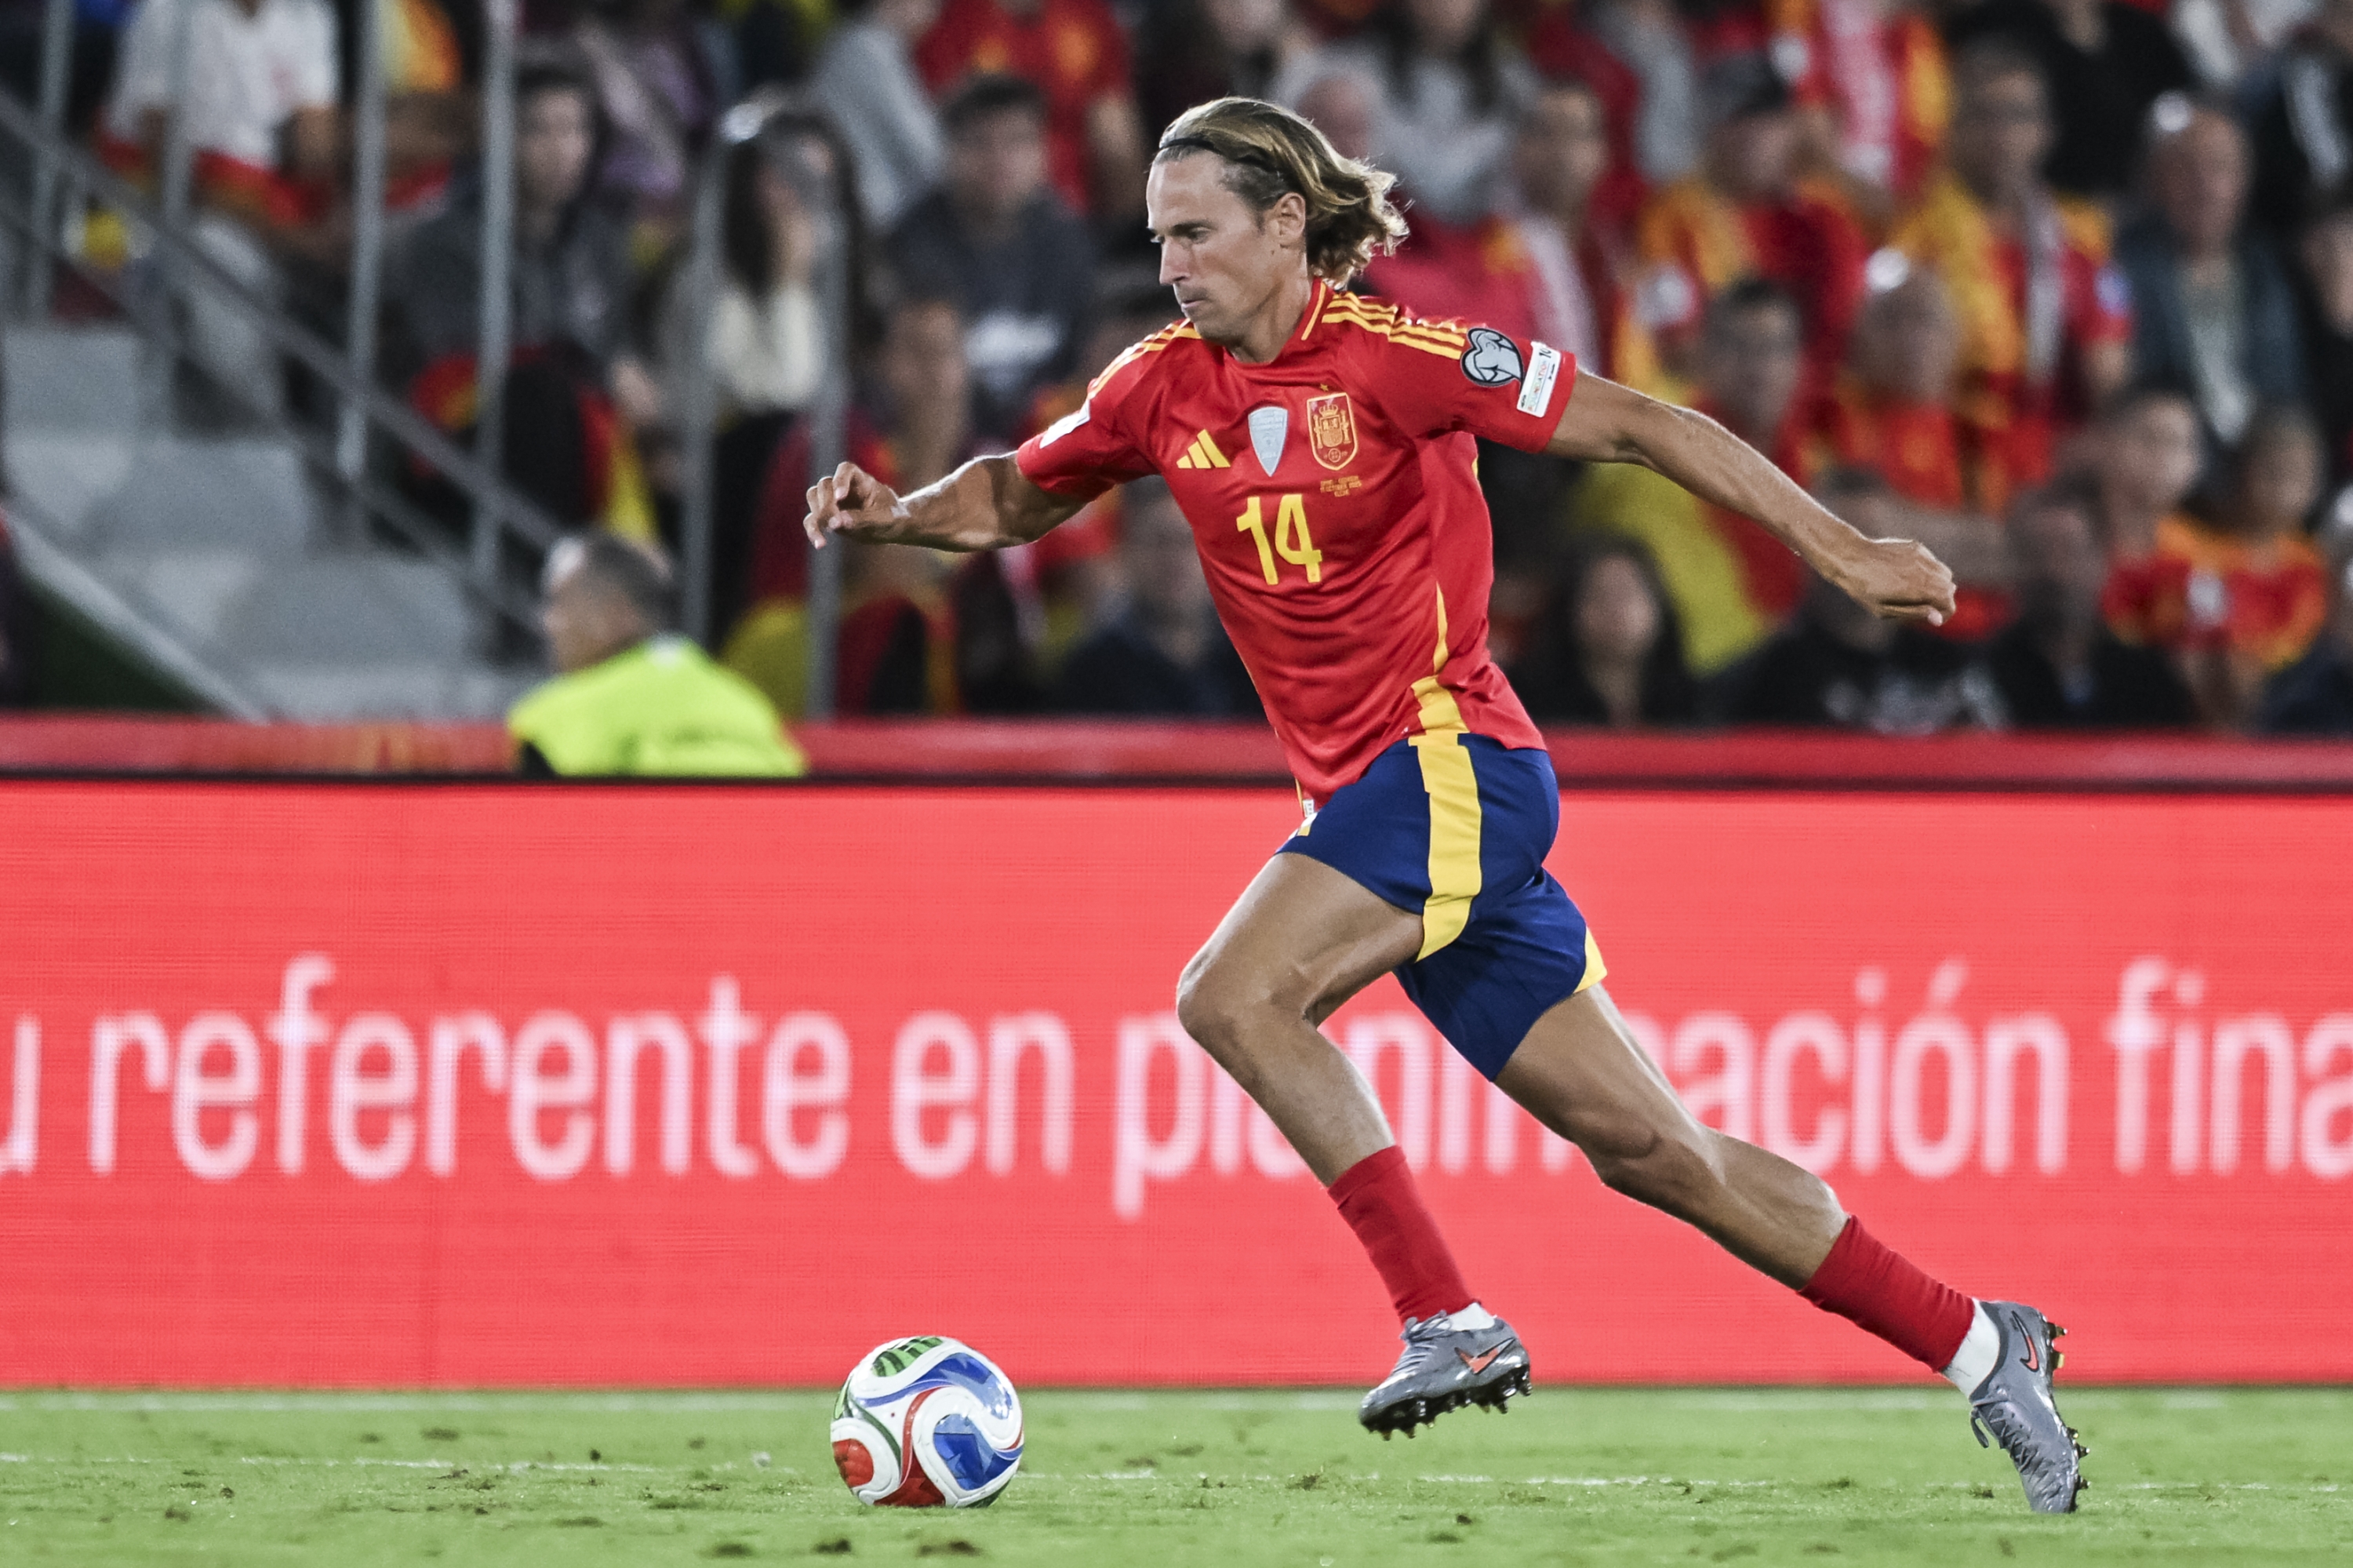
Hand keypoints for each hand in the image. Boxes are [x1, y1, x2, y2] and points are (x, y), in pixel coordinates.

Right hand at [804, 462, 904, 548]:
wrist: (893, 527)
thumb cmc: (892, 517)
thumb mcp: (884, 519)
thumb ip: (864, 518)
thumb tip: (839, 521)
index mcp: (862, 480)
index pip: (846, 470)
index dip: (840, 480)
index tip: (840, 496)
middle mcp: (844, 486)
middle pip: (825, 485)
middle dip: (827, 504)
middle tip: (834, 524)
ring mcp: (833, 500)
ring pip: (814, 498)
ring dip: (817, 517)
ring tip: (823, 539)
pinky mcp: (827, 516)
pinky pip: (813, 519)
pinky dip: (813, 530)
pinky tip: (819, 544)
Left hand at [1833, 535, 1957, 625]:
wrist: (1851, 557)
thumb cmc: (1863, 588)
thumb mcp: (1885, 609)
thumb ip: (1914, 612)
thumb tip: (1938, 618)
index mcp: (1917, 589)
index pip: (1948, 602)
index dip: (1945, 613)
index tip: (1935, 618)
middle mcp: (1923, 571)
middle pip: (1949, 588)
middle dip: (1942, 599)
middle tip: (1924, 606)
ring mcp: (1921, 556)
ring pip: (1944, 573)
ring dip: (1939, 584)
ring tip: (1918, 591)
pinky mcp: (1916, 547)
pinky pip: (1933, 561)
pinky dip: (1930, 571)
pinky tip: (1910, 574)